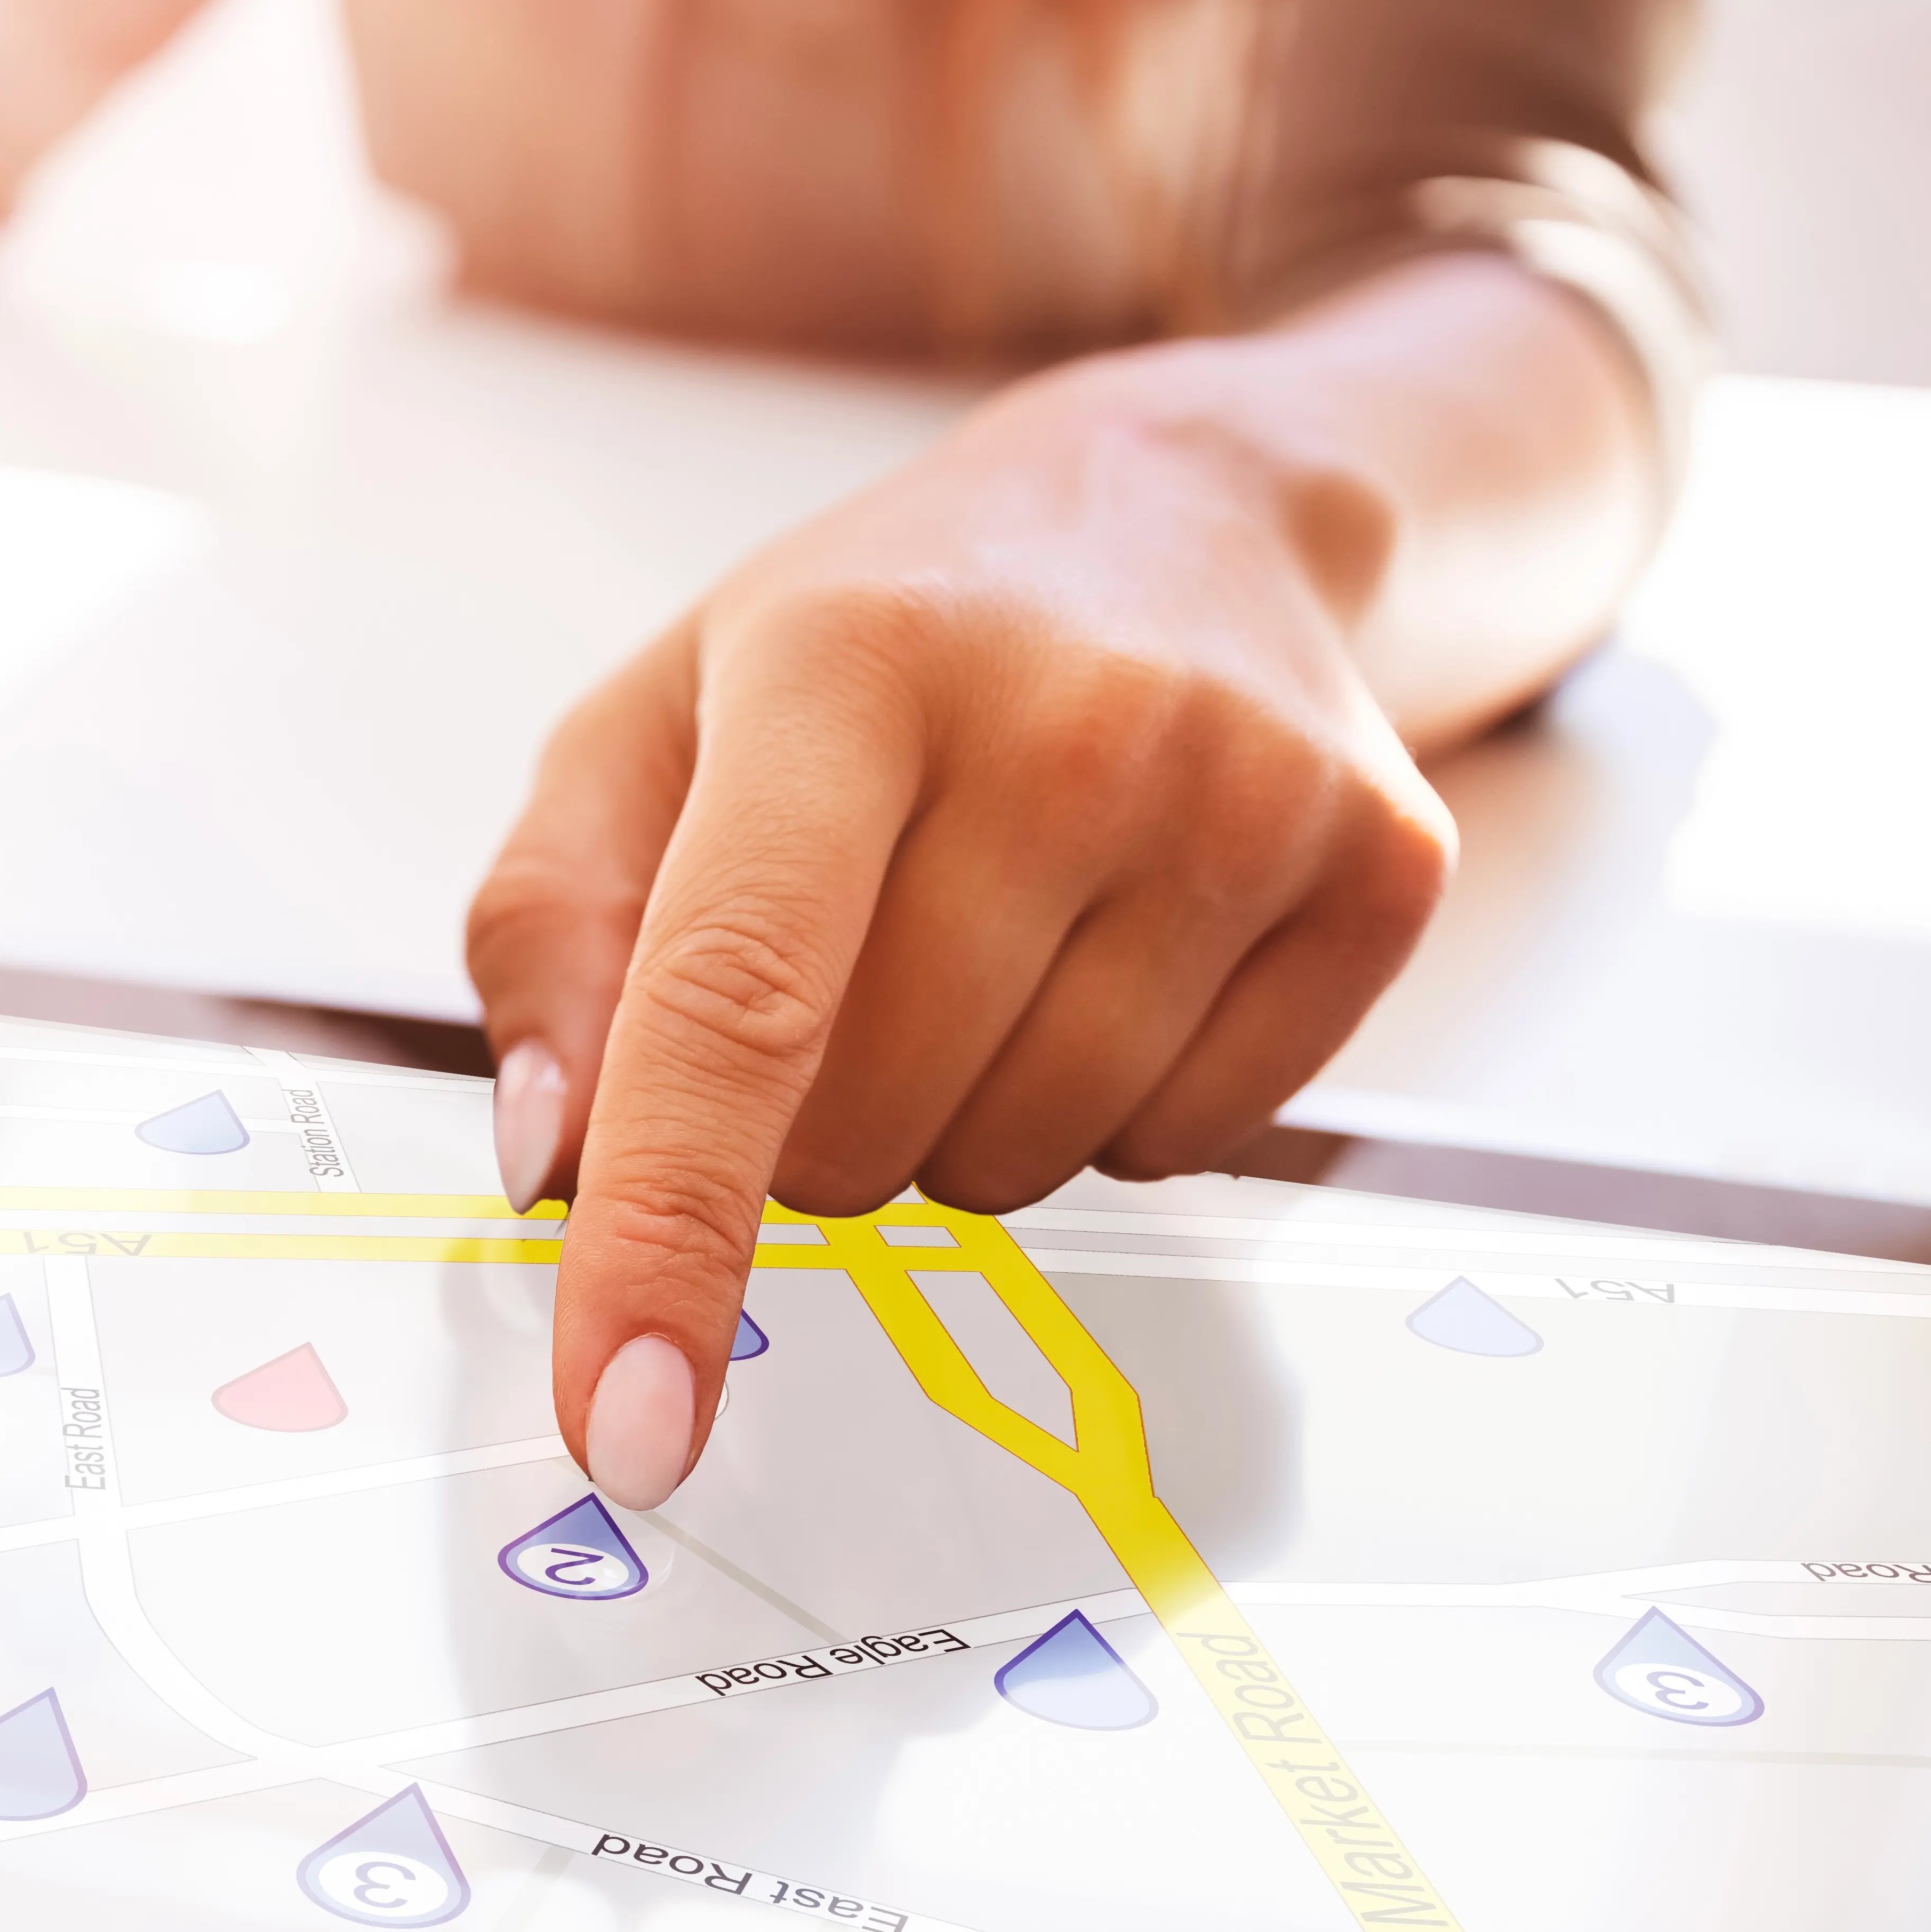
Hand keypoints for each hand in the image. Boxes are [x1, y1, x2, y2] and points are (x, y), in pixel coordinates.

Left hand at [464, 345, 1460, 1507]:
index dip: (668, 1236)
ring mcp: (1246, 797)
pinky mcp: (1379, 871)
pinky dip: (1112, 1106)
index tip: (623, 1422)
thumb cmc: (882, 645)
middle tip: (847, 971)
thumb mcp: (651, 727)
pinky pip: (1185, 1147)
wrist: (1186, 509)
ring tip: (982, 941)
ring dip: (958, 1118)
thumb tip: (551, 1165)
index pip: (733, 1006)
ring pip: (1020, 1165)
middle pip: (866, 1129)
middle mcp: (1066, 725)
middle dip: (807, 1126)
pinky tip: (1108, 951)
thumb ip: (551, 935)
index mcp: (843, 668)